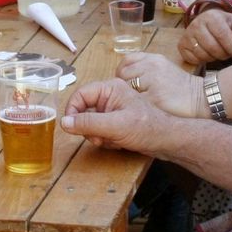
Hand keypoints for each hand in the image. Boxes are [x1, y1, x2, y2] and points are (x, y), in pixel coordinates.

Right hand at [61, 79, 179, 159]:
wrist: (167, 141)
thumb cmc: (146, 128)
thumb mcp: (114, 125)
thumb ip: (88, 123)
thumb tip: (64, 122)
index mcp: (110, 88)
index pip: (80, 95)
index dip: (73, 110)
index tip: (70, 126)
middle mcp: (110, 96)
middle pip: (84, 110)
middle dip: (89, 127)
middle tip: (98, 137)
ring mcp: (114, 110)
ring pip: (91, 123)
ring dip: (97, 135)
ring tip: (111, 140)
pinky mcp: (117, 122)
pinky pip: (100, 130)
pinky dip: (105, 139)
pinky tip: (117, 142)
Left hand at [116, 52, 205, 118]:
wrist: (201, 98)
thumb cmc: (181, 87)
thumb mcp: (164, 68)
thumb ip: (146, 68)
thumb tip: (123, 74)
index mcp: (154, 59)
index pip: (126, 60)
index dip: (121, 71)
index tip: (124, 82)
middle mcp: (152, 67)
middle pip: (124, 74)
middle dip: (123, 86)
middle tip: (129, 96)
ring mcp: (153, 82)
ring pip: (127, 88)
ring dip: (128, 97)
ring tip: (136, 103)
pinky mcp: (155, 98)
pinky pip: (135, 102)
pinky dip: (135, 107)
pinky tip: (142, 109)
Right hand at [178, 9, 231, 64]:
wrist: (207, 23)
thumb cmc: (225, 25)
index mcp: (212, 17)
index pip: (222, 35)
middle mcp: (196, 24)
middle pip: (213, 47)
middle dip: (224, 54)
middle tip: (229, 54)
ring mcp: (187, 35)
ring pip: (203, 55)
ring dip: (214, 58)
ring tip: (218, 52)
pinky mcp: (181, 45)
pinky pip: (194, 59)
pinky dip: (203, 60)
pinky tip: (207, 53)